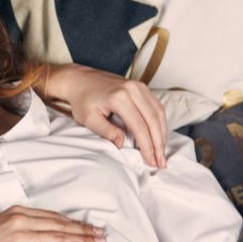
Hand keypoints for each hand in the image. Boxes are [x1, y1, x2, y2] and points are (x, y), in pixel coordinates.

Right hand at [0, 205, 105, 241]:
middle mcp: (19, 221)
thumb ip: (16, 226)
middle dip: (84, 229)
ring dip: (81, 239)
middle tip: (102, 234)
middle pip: (59, 224)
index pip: (52, 216)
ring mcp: (18, 237)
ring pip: (58, 236)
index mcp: (15, 212)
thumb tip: (36, 231)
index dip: (73, 221)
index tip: (89, 226)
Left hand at [41, 63, 167, 167]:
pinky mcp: (140, 87)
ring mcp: (138, 86)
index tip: (150, 161)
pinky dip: (160, 122)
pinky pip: (156, 105)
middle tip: (161, 161)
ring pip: (158, 112)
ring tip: (161, 152)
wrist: (80, 79)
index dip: (147, 146)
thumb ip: (106, 131)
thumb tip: (121, 144)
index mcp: (119, 98)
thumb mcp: (89, 119)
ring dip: (162, 133)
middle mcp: (132, 90)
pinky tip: (159, 135)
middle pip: (153, 120)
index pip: (139, 126)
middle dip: (158, 143)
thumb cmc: (82, 100)